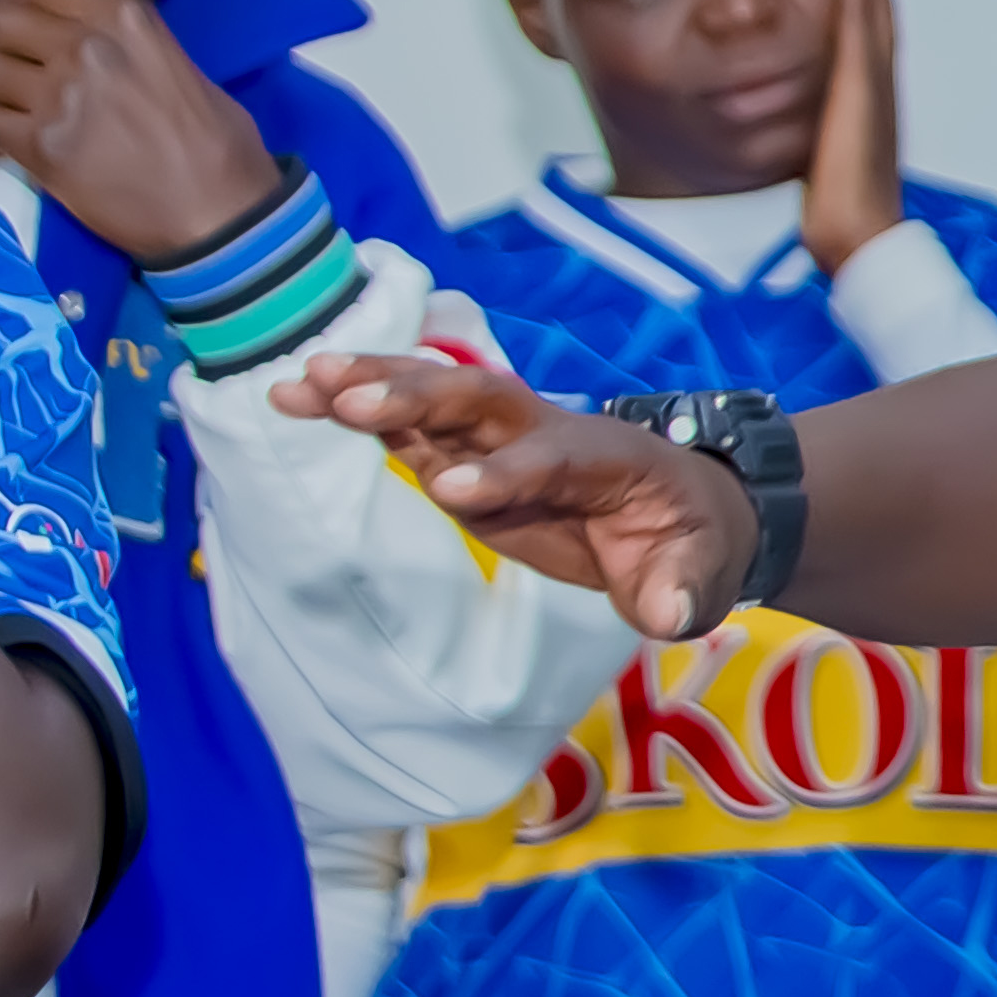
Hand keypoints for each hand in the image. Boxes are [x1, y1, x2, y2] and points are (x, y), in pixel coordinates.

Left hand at [0, 0, 280, 265]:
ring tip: (17, 109)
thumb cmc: (218, 144)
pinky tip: (11, 142)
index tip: (39, 26)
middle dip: (7, 45)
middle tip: (23, 71)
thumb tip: (85, 34)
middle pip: (2, 21)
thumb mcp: (180, 66)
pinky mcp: (40, 147)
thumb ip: (129, 42)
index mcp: (127, 19)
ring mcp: (59, 97)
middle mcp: (88, 47)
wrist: (222, 214)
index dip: (32, 4)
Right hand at [275, 354, 751, 637]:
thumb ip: (682, 590)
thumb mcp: (699, 571)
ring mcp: (501, 440)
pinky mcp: (465, 454)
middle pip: (481, 404)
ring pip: (435, 401)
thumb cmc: (687, 540)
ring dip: (371, 386)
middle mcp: (545, 433)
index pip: (548, 460)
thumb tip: (671, 615)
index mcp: (603, 459)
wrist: (680, 508)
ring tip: (301, 381)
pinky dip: (355, 410)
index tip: (449, 491)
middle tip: (345, 396)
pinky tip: (296, 398)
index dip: (504, 474)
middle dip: (417, 399)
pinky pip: (408, 426)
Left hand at [801, 0, 903, 273]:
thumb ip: (804, 141)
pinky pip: (860, 15)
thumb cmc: (837, 215)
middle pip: (875, 1)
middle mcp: (875, 80)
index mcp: (864, 97)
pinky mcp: (861, 80)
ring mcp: (873, 77)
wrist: (859, 241)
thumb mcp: (813, 165)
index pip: (863, 25)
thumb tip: (780, 133)